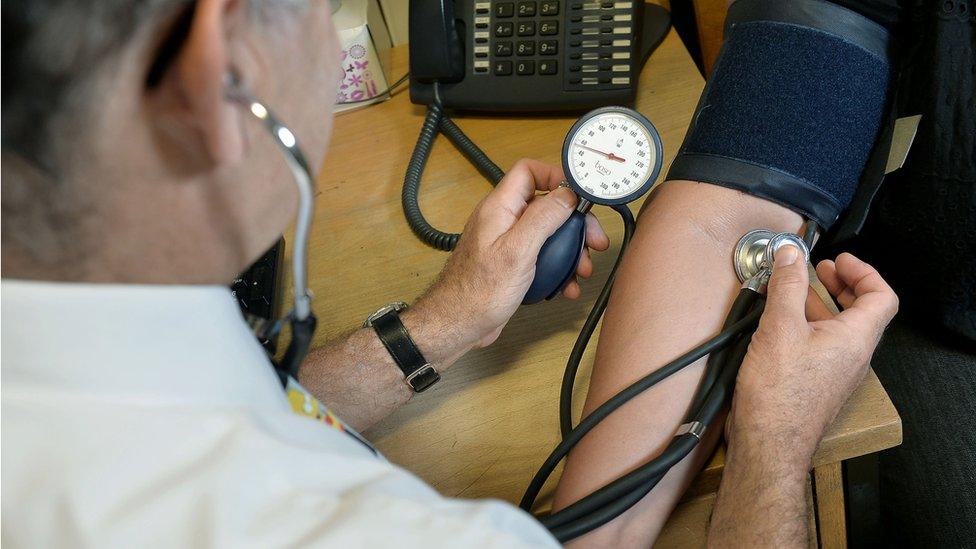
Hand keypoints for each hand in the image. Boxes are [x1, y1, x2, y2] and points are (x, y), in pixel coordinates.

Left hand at [408, 159, 609, 360]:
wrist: (458, 325)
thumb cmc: (479, 291)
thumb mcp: (518, 251)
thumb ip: (543, 218)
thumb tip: (567, 194)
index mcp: (500, 208)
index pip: (528, 172)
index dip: (557, 176)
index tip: (581, 195)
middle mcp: (503, 221)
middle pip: (546, 206)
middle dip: (574, 223)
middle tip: (594, 241)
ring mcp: (507, 243)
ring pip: (547, 235)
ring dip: (570, 250)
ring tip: (583, 270)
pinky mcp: (511, 265)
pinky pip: (541, 258)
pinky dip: (558, 269)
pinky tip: (567, 286)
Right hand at [727, 247, 898, 466]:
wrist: (769, 443)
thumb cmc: (779, 394)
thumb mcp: (780, 327)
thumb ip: (787, 286)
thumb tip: (790, 254)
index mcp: (855, 339)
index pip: (881, 297)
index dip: (863, 272)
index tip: (838, 260)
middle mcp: (853, 357)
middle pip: (862, 311)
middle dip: (842, 285)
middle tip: (821, 270)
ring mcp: (836, 373)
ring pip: (839, 329)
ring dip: (820, 305)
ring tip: (793, 292)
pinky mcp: (817, 384)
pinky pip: (822, 346)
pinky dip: (808, 326)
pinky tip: (780, 324)